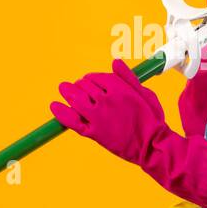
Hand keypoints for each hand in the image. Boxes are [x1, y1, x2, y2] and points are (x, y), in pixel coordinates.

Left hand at [50, 58, 167, 165]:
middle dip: (80, 85)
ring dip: (68, 93)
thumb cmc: (151, 119)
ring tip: (64, 89)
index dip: (92, 78)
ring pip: (77, 100)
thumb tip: (115, 61)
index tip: (91, 82)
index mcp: (119, 89)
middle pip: (84, 86)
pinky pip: (73, 121)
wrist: (152, 146)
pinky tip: (54, 107)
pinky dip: (62, 114)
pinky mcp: (94, 133)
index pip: (96, 77)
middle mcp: (107, 100)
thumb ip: (127, 77)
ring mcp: (99, 117)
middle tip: (80, 88)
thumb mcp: (145, 93)